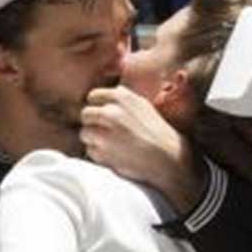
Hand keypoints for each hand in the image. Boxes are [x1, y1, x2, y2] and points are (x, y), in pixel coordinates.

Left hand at [81, 87, 201, 212]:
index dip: (96, 107)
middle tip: (105, 132)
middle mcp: (111, 112)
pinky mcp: (102, 151)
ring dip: (93, 140)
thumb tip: (104, 94)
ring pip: (84, 133)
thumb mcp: (141, 105)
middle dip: (92, 123)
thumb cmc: (154, 131)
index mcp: (121, 97)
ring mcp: (104, 132)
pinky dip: (98, 154)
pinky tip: (115, 155)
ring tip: (112, 145)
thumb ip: (121, 100)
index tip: (103, 116)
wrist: (166, 156)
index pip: (93, 96)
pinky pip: (90, 151)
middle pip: (85, 114)